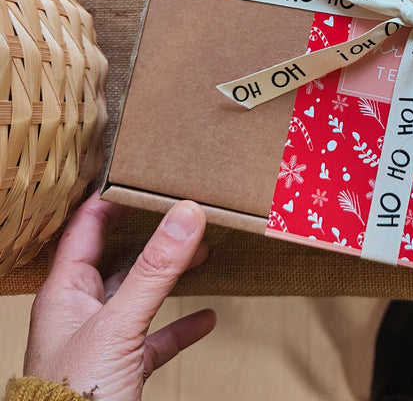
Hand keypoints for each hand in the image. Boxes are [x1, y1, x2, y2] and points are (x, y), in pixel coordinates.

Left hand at [24, 192, 215, 400]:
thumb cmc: (73, 396)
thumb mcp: (118, 324)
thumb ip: (155, 269)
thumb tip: (186, 212)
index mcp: (66, 291)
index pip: (86, 228)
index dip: (110, 199)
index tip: (142, 173)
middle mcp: (81, 310)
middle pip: (119, 258)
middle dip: (153, 234)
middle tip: (184, 209)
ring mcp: (101, 341)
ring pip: (139, 295)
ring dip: (171, 275)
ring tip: (204, 253)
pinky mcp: (121, 370)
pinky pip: (155, 338)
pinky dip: (182, 326)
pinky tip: (207, 319)